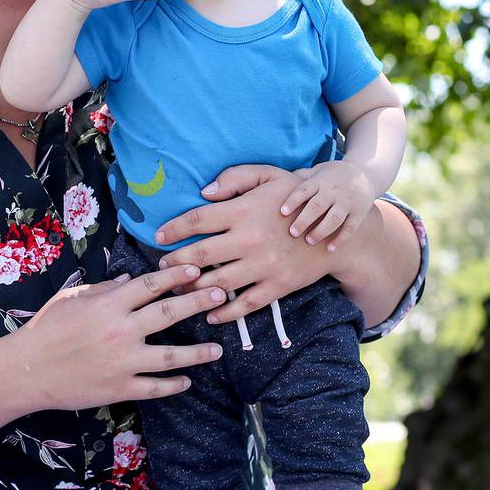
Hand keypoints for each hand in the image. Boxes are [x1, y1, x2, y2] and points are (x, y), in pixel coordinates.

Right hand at [19, 265, 224, 410]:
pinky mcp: (120, 388)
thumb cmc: (46, 329)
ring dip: (197, 352)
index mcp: (109, 305)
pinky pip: (154, 387)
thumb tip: (127, 281)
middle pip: (169, 313)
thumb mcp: (71, 299)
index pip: (150, 285)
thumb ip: (102, 289)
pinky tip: (187, 381)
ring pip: (170, 356)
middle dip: (198, 302)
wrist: (28, 371)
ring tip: (218, 349)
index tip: (196, 268)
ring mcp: (123, 362)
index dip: (176, 275)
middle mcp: (121, 331)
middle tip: (221, 295)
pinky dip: (173, 385)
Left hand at [149, 165, 336, 323]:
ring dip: (192, 290)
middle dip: (174, 264)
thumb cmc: (293, 199)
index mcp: (244, 210)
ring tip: (178, 291)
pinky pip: (245, 305)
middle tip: (161, 269)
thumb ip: (235, 178)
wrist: (331, 229)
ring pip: (217, 284)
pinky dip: (224, 313)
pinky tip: (210, 314)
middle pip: (200, 255)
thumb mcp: (269, 176)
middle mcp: (250, 239)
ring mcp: (264, 266)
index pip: (197, 220)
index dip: (173, 229)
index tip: (158, 237)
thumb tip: (203, 192)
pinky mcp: (277, 286)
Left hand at [277, 161, 374, 249]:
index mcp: (320, 180)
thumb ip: (299, 178)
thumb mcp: (316, 171)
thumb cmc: (331, 175)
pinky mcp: (359, 212)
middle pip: (318, 205)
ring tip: (309, 241)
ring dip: (321, 231)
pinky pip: (350, 227)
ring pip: (334, 218)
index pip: (304, 189)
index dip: (293, 200)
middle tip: (292, 233)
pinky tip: (329, 249)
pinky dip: (341, 239)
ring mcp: (348, 201)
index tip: (282, 212)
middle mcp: (334, 190)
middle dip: (305, 219)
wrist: (364, 173)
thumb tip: (273, 184)